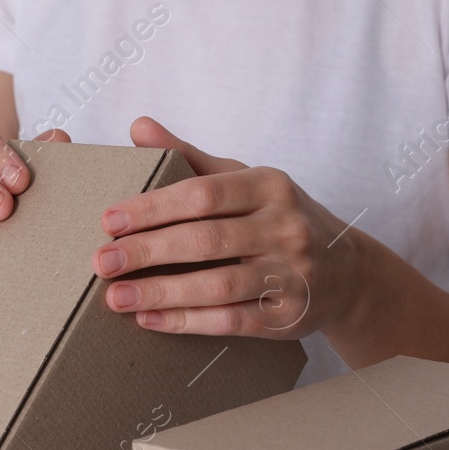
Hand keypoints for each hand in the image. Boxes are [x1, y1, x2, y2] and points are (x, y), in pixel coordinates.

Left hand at [93, 117, 365, 338]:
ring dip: (162, 293)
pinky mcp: (287, 316)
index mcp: (269, 186)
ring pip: (219, 285)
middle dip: (149, 251)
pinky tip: (150, 320)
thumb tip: (138, 127)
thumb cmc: (279, 220)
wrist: (346, 274)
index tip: (109, 219)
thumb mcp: (246, 180)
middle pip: (207, 240)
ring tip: (116, 297)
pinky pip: (232, 320)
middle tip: (102, 261)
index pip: (204, 194)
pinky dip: (187, 322)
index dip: (154, 207)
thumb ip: (190, 159)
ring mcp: (291, 274)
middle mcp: (285, 227)